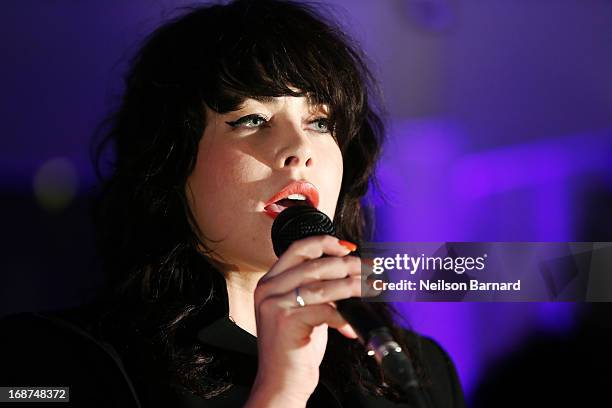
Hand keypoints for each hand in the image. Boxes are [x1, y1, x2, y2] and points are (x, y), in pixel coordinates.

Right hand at [245, 235, 361, 406]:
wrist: (281, 382)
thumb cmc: (295, 347)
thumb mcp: (302, 310)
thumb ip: (315, 288)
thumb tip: (348, 269)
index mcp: (270, 281)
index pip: (299, 248)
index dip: (326, 244)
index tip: (348, 248)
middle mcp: (269, 289)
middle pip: (316, 265)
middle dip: (349, 266)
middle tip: (370, 270)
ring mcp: (275, 304)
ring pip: (324, 286)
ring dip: (353, 287)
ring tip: (371, 290)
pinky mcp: (286, 321)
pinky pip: (325, 310)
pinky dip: (344, 318)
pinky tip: (351, 328)